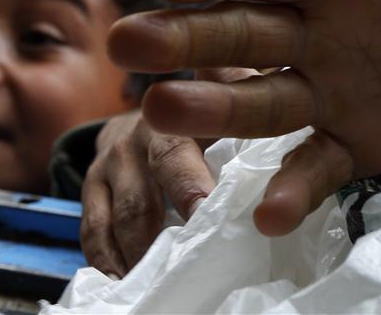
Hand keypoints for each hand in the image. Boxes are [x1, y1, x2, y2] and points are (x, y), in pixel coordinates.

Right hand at [80, 68, 253, 276]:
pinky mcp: (91, 186)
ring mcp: (109, 164)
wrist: (153, 103)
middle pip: (140, 197)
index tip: (205, 221)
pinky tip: (123, 282)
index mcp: (174, 120)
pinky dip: (106, 259)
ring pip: (116, 219)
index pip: (175, 156)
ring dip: (135, 256)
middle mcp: (135, 139)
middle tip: (180, 271)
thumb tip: (289, 142)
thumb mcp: (232, 95)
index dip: (188, 190)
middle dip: (157, 238)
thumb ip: (252, 105)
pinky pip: (92, 229)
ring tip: (156, 287)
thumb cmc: (210, 109)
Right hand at [108, 0, 380, 236]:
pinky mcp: (347, 145)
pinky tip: (265, 213)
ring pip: (260, 101)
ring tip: (163, 114)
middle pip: (239, 35)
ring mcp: (323, 92)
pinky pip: (314, 166)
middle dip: (184, 39)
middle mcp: (310, 33)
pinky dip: (290, 188)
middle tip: (127, 46)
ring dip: (214, 109)